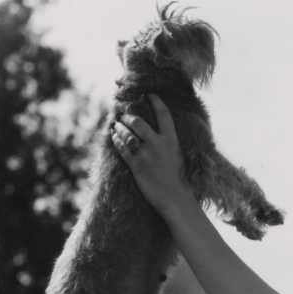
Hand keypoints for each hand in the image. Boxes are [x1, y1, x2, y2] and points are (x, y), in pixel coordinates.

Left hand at [110, 94, 192, 216]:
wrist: (175, 199)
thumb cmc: (178, 180)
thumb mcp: (177, 157)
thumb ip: (167, 144)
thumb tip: (158, 135)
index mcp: (171, 141)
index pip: (163, 115)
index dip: (156, 102)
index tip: (149, 94)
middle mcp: (158, 145)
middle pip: (138, 122)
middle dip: (128, 117)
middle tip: (124, 115)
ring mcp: (146, 155)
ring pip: (126, 134)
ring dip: (119, 128)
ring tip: (116, 126)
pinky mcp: (137, 166)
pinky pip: (122, 148)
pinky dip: (116, 141)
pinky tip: (114, 137)